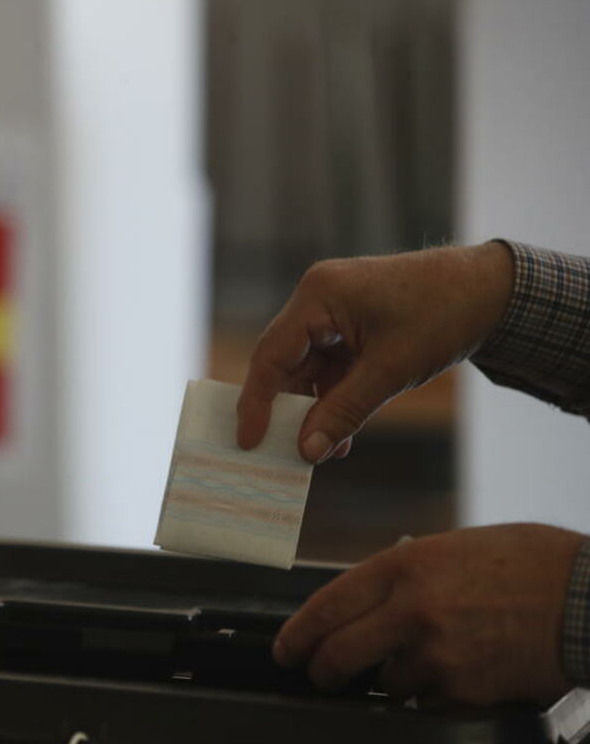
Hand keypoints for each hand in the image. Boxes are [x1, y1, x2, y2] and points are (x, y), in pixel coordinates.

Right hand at [236, 242, 513, 462]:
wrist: (494, 290)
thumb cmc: (443, 315)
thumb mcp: (391, 371)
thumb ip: (344, 411)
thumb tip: (307, 451)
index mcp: (318, 295)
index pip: (271, 354)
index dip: (257, 401)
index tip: (249, 441)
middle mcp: (318, 300)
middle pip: (285, 363)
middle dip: (288, 410)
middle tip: (282, 453)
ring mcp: (335, 312)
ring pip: (308, 370)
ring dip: (316, 410)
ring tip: (323, 450)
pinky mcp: (352, 325)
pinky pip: (331, 368)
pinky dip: (336, 399)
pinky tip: (344, 434)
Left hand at [274, 524, 584, 704]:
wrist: (588, 598)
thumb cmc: (530, 564)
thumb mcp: (452, 548)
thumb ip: (405, 573)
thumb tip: (369, 600)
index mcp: (402, 566)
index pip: (326, 606)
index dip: (297, 634)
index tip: (286, 649)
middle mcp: (410, 610)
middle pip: (339, 655)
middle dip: (324, 671)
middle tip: (322, 675)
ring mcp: (435, 654)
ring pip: (386, 683)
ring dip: (395, 678)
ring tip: (431, 656)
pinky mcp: (463, 690)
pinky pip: (429, 702)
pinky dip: (435, 694)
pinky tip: (462, 671)